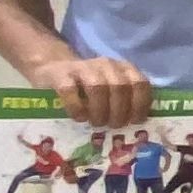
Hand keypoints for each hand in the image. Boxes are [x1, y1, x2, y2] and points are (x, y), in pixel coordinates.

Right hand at [27, 51, 151, 127]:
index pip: (140, 84)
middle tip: (113, 125)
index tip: (134, 122)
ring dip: (99, 111)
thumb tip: (139, 127)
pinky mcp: (60, 74)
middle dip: (119, 112)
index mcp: (123, 68)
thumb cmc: (88, 89)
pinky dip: (76, 108)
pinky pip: (70, 90)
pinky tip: (78, 118)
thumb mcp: (111, 91)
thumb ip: (126, 102)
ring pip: (98, 87)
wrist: (52, 69)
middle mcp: (106, 65)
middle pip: (120, 87)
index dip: (140, 105)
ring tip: (96, 123)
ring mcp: (82, 67)